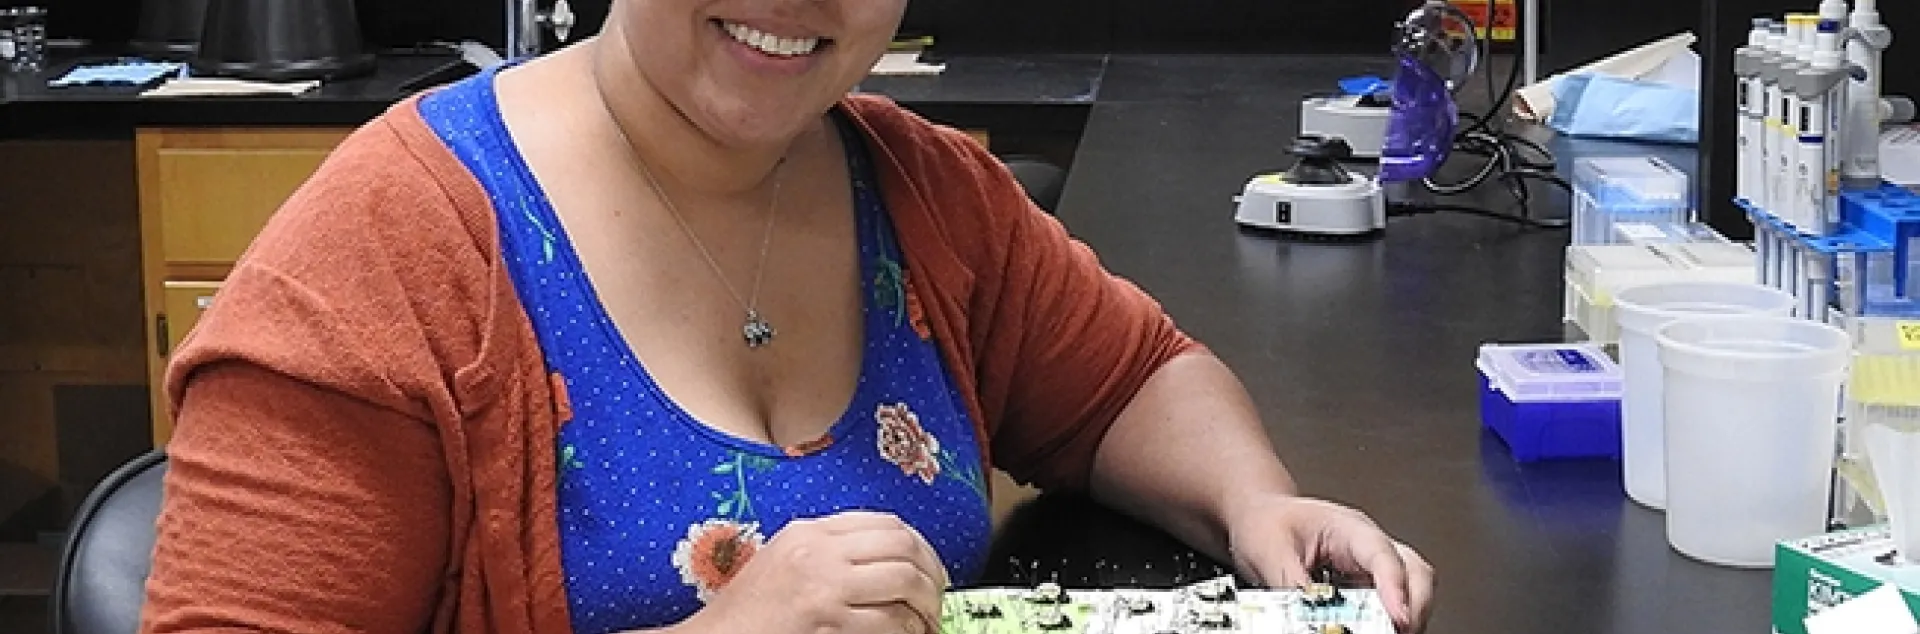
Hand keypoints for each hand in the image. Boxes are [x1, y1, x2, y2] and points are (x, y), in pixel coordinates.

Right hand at [676, 511, 951, 633]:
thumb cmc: (748, 613)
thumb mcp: (784, 560)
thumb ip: (828, 550)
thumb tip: (886, 556)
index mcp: (809, 532)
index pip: (885, 522)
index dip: (919, 545)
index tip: (928, 567)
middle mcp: (818, 551)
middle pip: (902, 546)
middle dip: (932, 573)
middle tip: (937, 597)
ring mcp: (824, 586)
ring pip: (904, 580)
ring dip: (926, 604)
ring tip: (926, 622)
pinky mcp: (828, 622)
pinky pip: (890, 621)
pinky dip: (908, 630)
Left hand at [1221, 496, 1433, 632]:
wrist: (1257, 515)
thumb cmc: (1266, 523)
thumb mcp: (1271, 554)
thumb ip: (1293, 587)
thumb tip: (1308, 617)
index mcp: (1349, 528)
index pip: (1383, 556)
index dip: (1395, 588)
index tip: (1398, 617)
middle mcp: (1368, 547)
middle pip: (1414, 573)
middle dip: (1414, 606)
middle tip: (1399, 631)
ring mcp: (1369, 567)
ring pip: (1410, 589)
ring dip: (1403, 615)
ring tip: (1384, 632)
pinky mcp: (1363, 587)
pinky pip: (1388, 604)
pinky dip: (1385, 620)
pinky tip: (1368, 628)